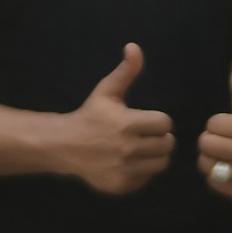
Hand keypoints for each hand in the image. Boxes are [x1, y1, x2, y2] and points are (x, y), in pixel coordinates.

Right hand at [61, 44, 173, 194]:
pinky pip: (148, 178)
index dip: (157, 120)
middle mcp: (127, 149)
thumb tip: (135, 47)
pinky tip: (129, 162)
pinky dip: (143, 171)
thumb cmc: (90, 116)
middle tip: (143, 134)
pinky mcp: (122, 185)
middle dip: (158, 138)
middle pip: (167, 145)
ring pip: (161, 163)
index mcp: (127, 124)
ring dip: (154, 155)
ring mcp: (125, 170)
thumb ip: (126, 71)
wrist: (65, 146)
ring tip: (140, 148)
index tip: (144, 120)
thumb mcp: (107, 92)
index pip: (165, 124)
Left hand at [200, 48, 231, 199]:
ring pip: (205, 163)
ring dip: (211, 158)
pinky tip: (229, 169)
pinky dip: (215, 175)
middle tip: (227, 141)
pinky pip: (211, 181)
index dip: (219, 124)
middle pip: (206, 143)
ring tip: (226, 155)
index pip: (213, 124)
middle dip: (212, 140)